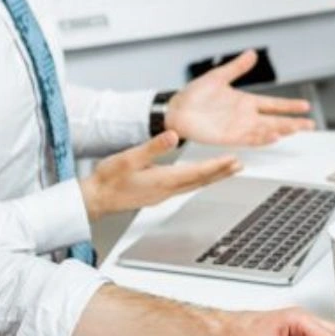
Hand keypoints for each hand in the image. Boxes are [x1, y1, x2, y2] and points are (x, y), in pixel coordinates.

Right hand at [78, 132, 239, 219]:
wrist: (95, 199)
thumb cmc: (108, 179)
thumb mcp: (128, 158)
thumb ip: (152, 147)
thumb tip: (173, 136)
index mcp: (162, 180)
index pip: (197, 172)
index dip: (217, 165)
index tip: (234, 158)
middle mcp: (166, 190)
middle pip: (201, 181)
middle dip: (221, 172)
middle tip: (240, 165)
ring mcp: (162, 195)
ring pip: (194, 185)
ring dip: (213, 177)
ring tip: (228, 170)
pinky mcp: (157, 195)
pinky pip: (185, 187)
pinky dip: (198, 180)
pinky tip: (200, 177)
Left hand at [165, 50, 314, 146]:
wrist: (176, 109)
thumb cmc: (193, 95)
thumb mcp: (218, 77)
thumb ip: (237, 67)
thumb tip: (252, 54)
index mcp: (245, 102)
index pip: (273, 104)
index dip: (289, 106)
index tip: (305, 106)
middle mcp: (245, 117)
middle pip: (275, 120)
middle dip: (293, 123)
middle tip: (310, 125)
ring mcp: (239, 128)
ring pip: (266, 131)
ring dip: (281, 130)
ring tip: (295, 129)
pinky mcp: (229, 137)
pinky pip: (250, 139)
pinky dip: (263, 139)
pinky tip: (274, 136)